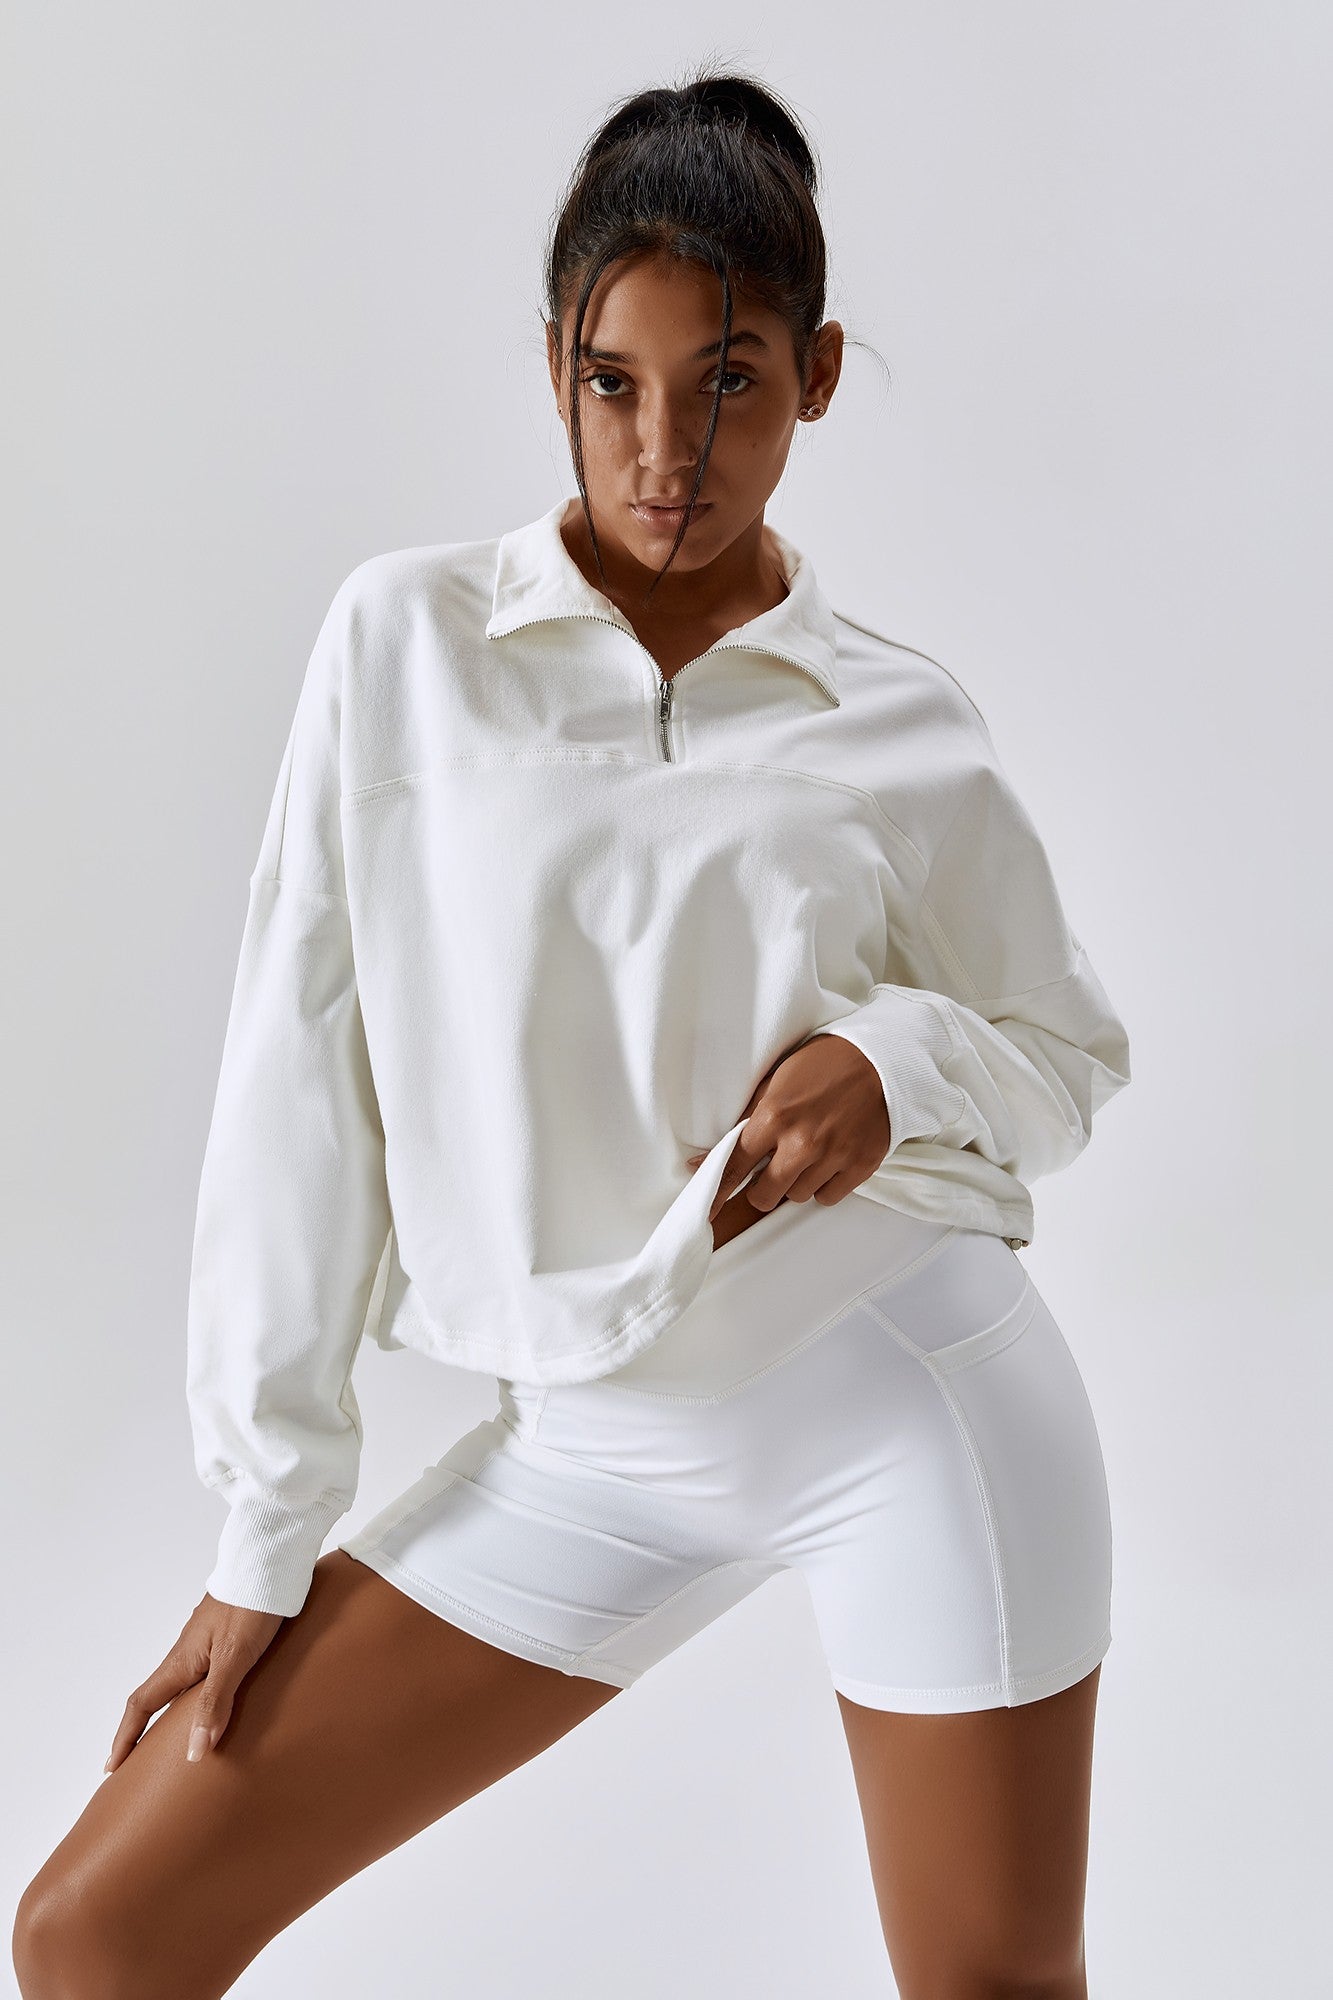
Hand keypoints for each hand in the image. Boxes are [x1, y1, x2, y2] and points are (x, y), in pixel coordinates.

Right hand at [103, 1592, 285, 1772]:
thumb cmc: (251, 1607)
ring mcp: (204, 1643)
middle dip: (142, 1731)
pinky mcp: (223, 1636)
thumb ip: (214, 1703)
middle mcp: (186, 1653)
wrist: (269, 1563)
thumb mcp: (234, 1659)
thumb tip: (194, 1753)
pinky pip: (200, 1674)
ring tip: (175, 1741)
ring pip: (179, 1685)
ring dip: (169, 1713)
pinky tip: (214, 1702)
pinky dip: (195, 1696)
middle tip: (138, 1762)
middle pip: (156, 1697)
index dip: (126, 1737)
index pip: (142, 1705)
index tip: (112, 1767)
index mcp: (181, 1661)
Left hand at [687, 1034, 890, 1227]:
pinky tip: (829, 1161)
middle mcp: (802, 1142)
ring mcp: (834, 1156)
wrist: (881, 1060)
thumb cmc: (824, 1065)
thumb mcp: (777, 1081)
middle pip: (764, 1195)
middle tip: (771, 1171)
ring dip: (796, 1183)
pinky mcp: (860, 1166)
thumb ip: (746, 1120)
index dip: (719, 1191)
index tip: (708, 1211)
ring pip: (798, 1197)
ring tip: (809, 1154)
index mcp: (774, 1116)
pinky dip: (825, 1185)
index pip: (735, 1166)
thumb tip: (705, 1159)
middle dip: (762, 1188)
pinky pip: (829, 1197)